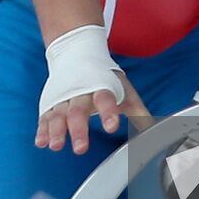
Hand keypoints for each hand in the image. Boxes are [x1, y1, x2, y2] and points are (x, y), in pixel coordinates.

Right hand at [37, 25, 148, 153]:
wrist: (77, 51)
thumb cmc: (104, 76)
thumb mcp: (124, 90)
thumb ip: (139, 113)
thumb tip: (158, 133)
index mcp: (100, 87)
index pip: (105, 99)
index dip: (109, 112)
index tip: (112, 125)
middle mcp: (80, 92)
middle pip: (78, 111)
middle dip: (78, 129)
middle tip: (81, 148)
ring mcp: (63, 97)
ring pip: (58, 114)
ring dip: (56, 130)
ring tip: (56, 145)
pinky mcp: (51, 103)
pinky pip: (45, 116)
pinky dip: (42, 129)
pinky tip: (41, 142)